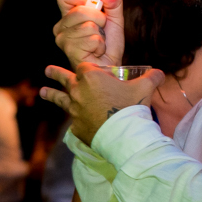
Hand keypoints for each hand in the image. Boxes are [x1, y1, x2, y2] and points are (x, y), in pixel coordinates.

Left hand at [41, 63, 163, 145]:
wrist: (124, 136)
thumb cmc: (132, 107)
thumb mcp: (145, 88)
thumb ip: (151, 77)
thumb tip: (159, 72)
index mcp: (91, 76)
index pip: (85, 66)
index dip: (90, 68)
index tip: (93, 71)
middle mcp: (78, 91)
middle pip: (64, 78)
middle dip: (56, 73)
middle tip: (47, 70)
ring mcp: (74, 109)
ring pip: (59, 99)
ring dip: (50, 94)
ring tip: (42, 91)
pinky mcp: (76, 126)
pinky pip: (73, 121)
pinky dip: (74, 120)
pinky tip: (73, 121)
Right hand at [53, 0, 125, 69]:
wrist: (109, 66)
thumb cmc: (108, 45)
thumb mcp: (114, 19)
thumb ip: (114, 4)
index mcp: (69, 16)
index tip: (92, 6)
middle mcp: (61, 27)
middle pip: (80, 9)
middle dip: (99, 19)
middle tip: (100, 31)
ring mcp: (63, 39)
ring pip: (88, 25)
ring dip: (100, 35)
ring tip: (97, 43)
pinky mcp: (70, 50)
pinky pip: (92, 39)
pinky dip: (100, 45)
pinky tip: (95, 52)